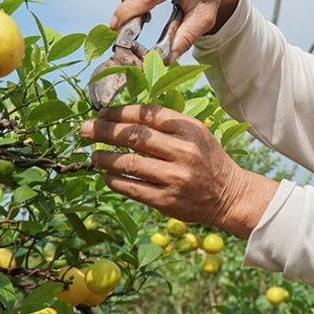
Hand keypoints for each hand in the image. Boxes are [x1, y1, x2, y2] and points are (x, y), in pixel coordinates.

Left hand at [80, 104, 278, 238]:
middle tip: (84, 129)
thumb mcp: (195, 133)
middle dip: (103, 131)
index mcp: (189, 129)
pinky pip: (131, 188)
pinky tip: (106, 175)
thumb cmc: (207, 159)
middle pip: (133, 136)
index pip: (146, 114)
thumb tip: (122, 117)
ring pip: (128, 163)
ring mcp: (175, 178)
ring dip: (104, 158)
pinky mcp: (167, 201)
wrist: (229, 195)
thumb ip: (166, 123)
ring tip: (93, 155)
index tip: (102, 113)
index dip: (119, 112)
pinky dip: (113, 180)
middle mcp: (183, 151)